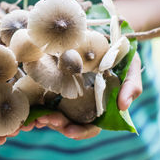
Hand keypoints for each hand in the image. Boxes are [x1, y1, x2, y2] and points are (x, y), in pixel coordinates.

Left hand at [0, 53, 141, 144]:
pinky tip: (28, 99)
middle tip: (46, 119)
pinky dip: (34, 100)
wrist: (104, 27)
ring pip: (52, 110)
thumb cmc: (119, 50)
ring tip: (34, 114)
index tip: (68, 130)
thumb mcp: (130, 65)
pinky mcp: (53, 78)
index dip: (80, 131)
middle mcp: (81, 101)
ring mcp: (66, 90)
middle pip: (68, 121)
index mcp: (98, 104)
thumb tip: (124, 107)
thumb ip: (131, 85)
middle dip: (56, 124)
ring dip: (42, 116)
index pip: (89, 126)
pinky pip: (42, 93)